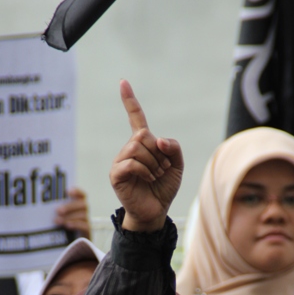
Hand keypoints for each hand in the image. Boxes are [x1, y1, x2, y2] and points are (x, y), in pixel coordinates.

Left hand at [55, 187, 90, 238]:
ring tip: (57, 220)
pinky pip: (84, 226)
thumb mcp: (59, 217)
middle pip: (83, 205)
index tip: (68, 191)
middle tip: (58, 210)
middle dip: (70, 206)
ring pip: (83, 215)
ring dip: (70, 217)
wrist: (70, 243)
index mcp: (79, 205)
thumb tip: (46, 207)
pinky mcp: (87, 232)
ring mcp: (86, 222)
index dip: (77, 191)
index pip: (82, 195)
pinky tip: (67, 225)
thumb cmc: (62, 227)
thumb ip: (57, 210)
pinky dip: (76, 224)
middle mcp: (84, 212)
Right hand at [110, 80, 182, 232]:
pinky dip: (144, 171)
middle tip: (160, 170)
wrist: (155, 211)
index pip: (135, 118)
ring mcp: (121, 161)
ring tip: (154, 177)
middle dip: (158, 153)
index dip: (129, 100)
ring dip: (153, 164)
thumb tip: (157, 139)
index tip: (123, 82)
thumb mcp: (177, 166)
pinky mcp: (116, 174)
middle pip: (143, 135)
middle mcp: (129, 149)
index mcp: (142, 144)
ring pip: (138, 148)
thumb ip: (173, 148)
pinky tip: (147, 180)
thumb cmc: (163, 188)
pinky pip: (131, 162)